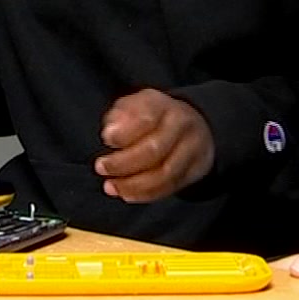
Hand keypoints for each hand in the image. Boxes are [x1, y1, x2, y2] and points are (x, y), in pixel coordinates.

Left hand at [94, 90, 214, 202]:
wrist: (191, 124)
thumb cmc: (152, 117)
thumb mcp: (133, 107)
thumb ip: (118, 117)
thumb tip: (110, 133)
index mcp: (162, 105)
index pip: (146, 118)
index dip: (124, 132)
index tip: (106, 139)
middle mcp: (181, 124)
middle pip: (155, 149)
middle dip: (123, 163)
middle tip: (101, 168)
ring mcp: (193, 147)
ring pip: (165, 173)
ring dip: (134, 185)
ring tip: (111, 186)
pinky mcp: (197, 168)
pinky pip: (171, 187)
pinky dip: (146, 194)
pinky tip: (127, 194)